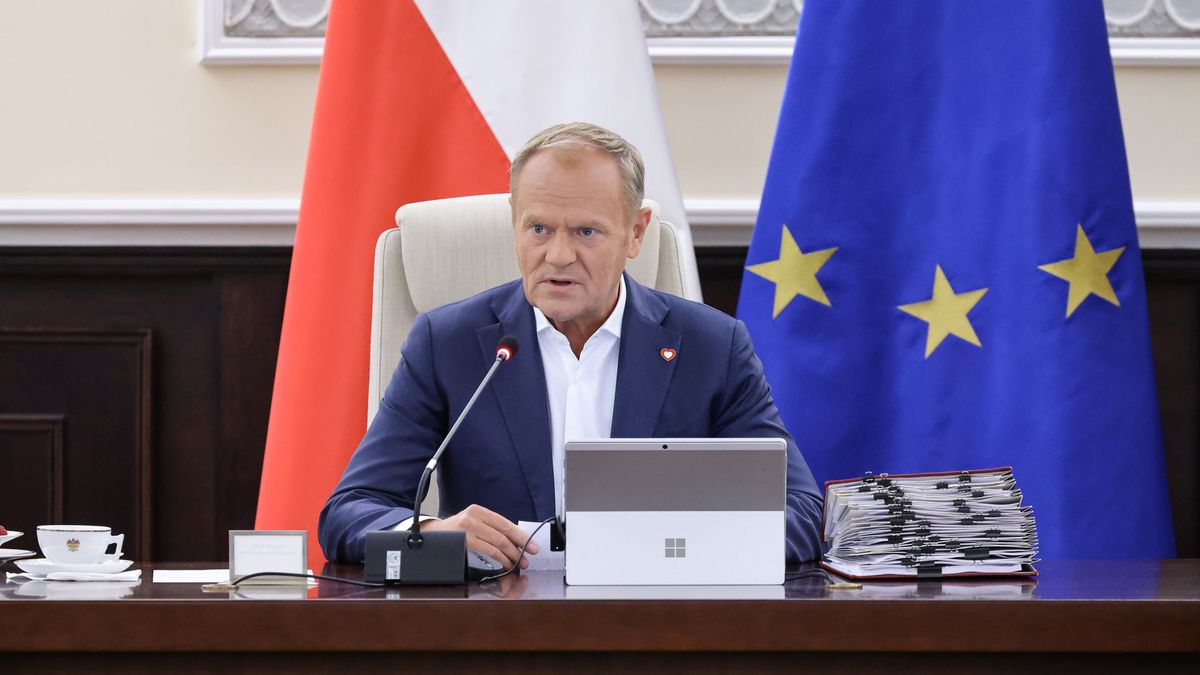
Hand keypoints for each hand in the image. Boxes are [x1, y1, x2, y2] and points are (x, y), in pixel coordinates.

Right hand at [420, 504, 538, 569]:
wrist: (431, 535)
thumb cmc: (455, 531)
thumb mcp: (472, 522)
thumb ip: (491, 528)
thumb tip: (515, 540)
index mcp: (479, 510)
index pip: (505, 523)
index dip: (521, 536)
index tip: (532, 545)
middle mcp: (473, 517)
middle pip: (503, 534)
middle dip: (519, 548)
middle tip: (526, 558)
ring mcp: (468, 529)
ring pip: (497, 544)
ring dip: (511, 556)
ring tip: (517, 563)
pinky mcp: (464, 542)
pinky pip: (488, 552)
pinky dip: (499, 560)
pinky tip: (504, 564)